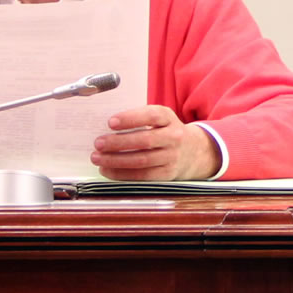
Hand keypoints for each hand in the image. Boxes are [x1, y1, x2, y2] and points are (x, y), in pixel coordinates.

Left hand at [91, 105, 219, 181]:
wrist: (194, 151)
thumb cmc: (166, 132)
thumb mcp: (160, 120)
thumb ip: (140, 120)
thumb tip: (107, 129)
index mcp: (169, 119)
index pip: (152, 116)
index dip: (131, 119)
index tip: (110, 122)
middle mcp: (174, 137)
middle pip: (145, 140)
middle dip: (118, 142)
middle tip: (98, 143)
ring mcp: (172, 157)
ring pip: (141, 160)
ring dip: (116, 160)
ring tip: (97, 158)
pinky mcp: (167, 173)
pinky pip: (142, 176)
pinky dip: (122, 174)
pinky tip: (108, 170)